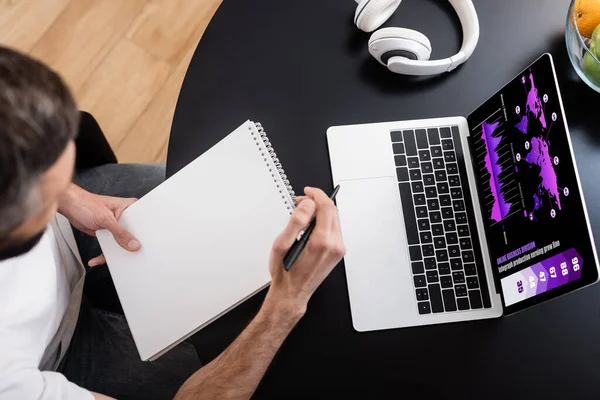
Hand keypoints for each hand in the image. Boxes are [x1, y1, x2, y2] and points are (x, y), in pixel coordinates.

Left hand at [58, 184, 139, 266]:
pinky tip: (97, 259)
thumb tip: (133, 244)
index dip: (145, 234)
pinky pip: (110, 247)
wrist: (71, 207)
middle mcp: (125, 217)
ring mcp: (117, 226)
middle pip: (134, 235)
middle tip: (129, 254)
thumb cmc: (86, 204)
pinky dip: (103, 255)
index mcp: (130, 208)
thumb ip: (120, 232)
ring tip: (112, 260)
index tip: (144, 245)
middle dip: (131, 246)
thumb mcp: (106, 219)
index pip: (142, 222)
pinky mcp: (108, 234)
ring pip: (122, 243)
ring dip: (116, 253)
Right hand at [265, 187, 345, 316]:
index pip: (327, 207)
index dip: (317, 195)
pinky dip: (323, 222)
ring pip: (334, 219)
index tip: (308, 192)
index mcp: (322, 242)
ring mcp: (338, 250)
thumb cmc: (285, 273)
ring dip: (320, 212)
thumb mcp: (282, 245)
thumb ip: (296, 222)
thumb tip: (308, 205)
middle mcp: (334, 246)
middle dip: (317, 202)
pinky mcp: (338, 252)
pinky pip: (333, 229)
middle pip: (333, 211)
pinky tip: (310, 225)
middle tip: (301, 202)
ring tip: (303, 214)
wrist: (292, 294)